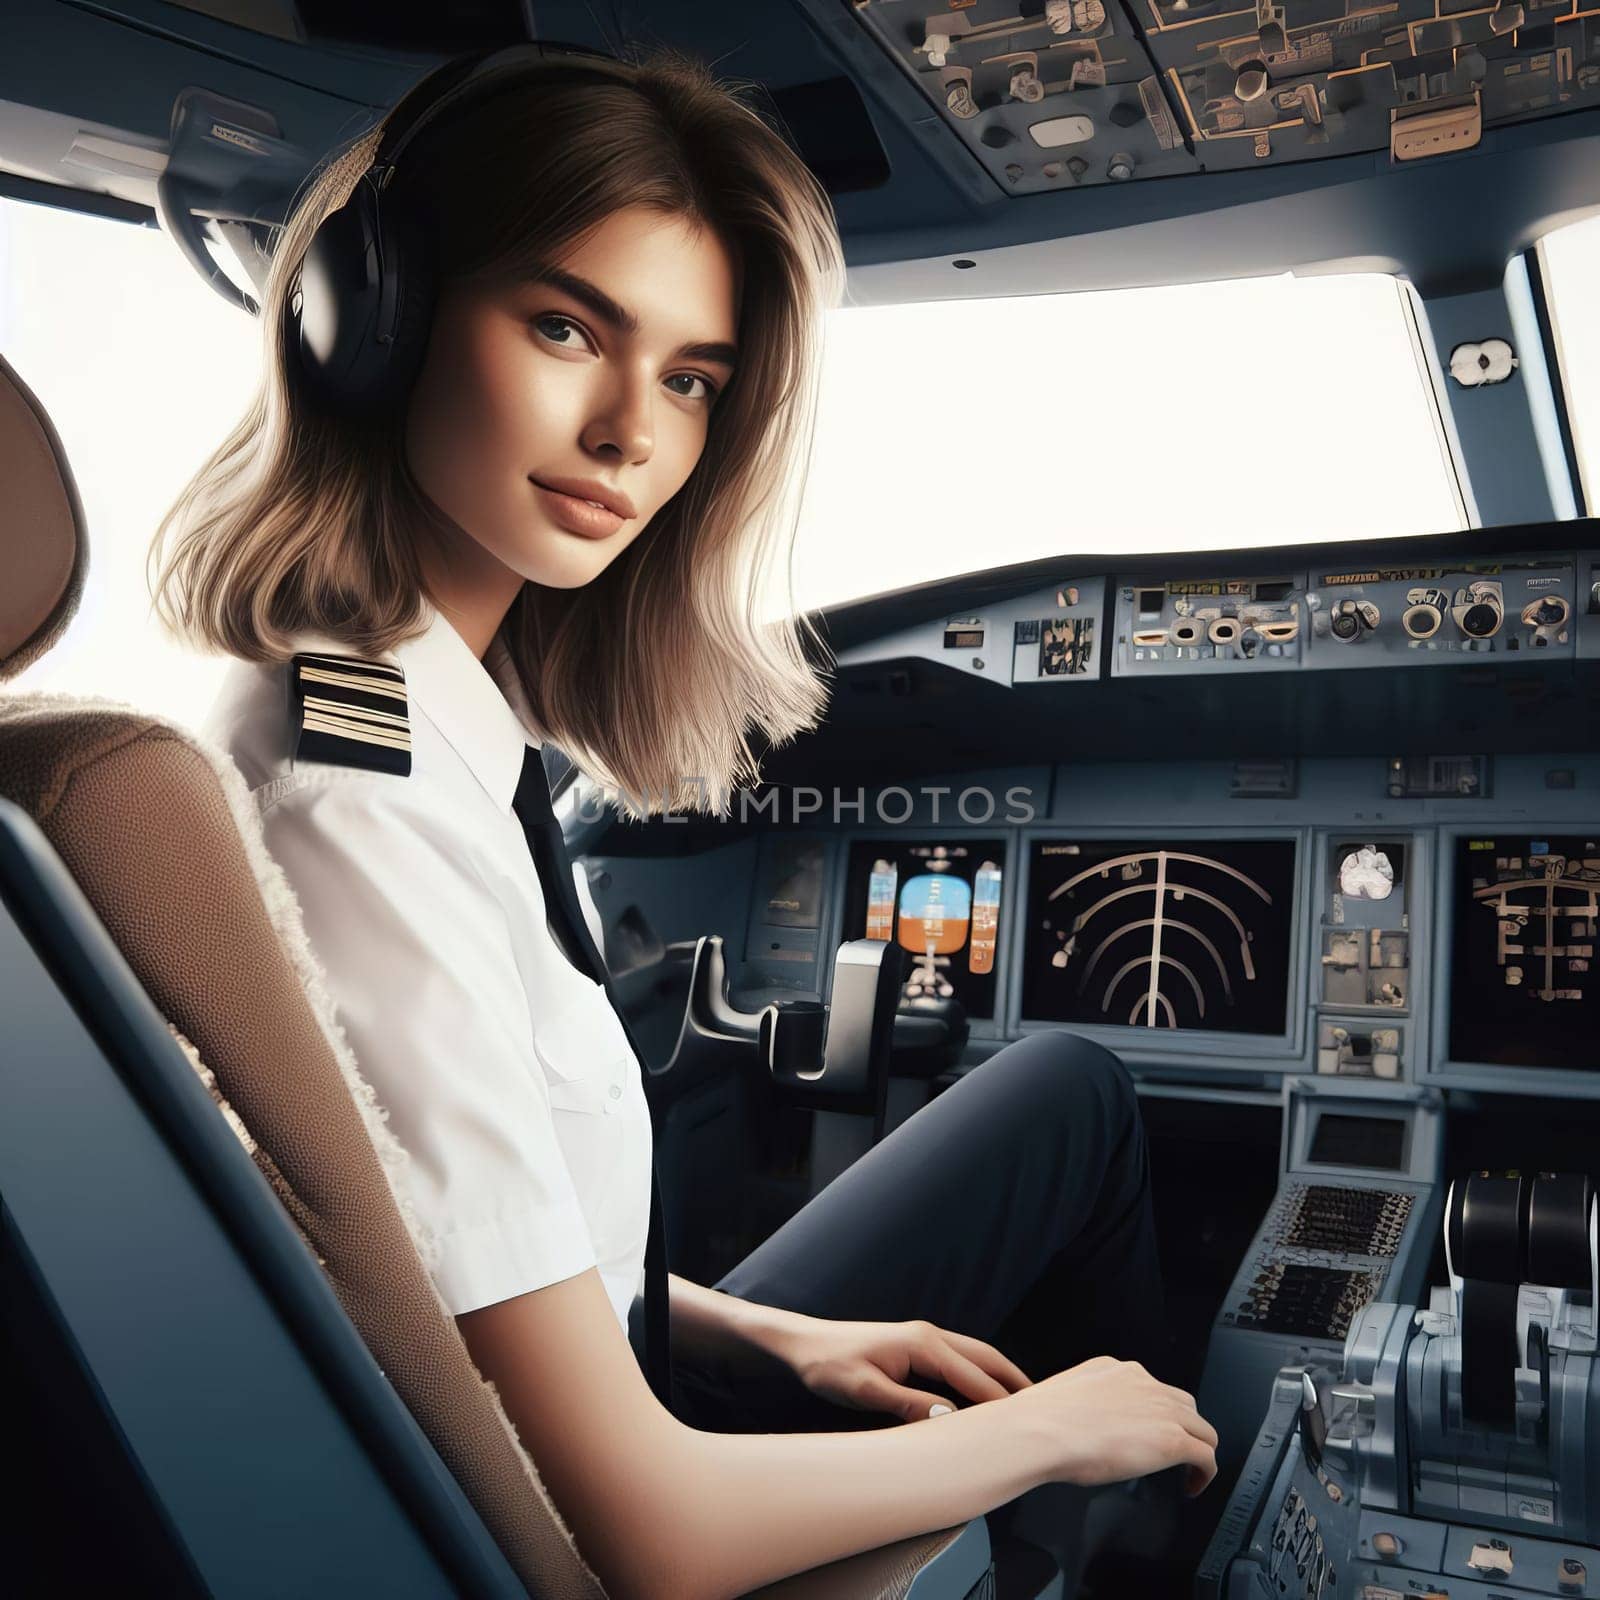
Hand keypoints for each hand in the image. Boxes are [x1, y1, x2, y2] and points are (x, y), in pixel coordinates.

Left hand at [760, 1313, 1033, 1422]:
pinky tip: (987, 1394)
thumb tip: (948, 1419)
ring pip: (976, 1356)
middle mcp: (930, 1335)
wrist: (805, 1344)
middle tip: (1046, 1409)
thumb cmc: (829, 1366)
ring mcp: (925, 1337)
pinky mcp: (917, 1346)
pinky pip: (960, 1360)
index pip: (974, 1374)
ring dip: (1002, 1376)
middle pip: (985, 1357)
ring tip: (1026, 1404)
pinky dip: (982, 1374)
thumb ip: (907, 1404)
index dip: (1002, 1401)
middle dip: (1015, 1381)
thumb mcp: (865, 1391)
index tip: (1028, 1423)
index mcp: (922, 1344)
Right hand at [1008, 1355, 1218, 1496]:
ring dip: (1197, 1447)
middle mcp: (1142, 1382)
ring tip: (1189, 1470)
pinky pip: (1206, 1456)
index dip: (1155, 1412)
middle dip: (1183, 1427)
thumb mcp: (1067, 1397)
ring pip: (1201, 1427)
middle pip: (1183, 1404)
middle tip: (1174, 1452)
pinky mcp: (1172, 1439)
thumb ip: (1085, 1403)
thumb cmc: (1043, 1420)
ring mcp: (1160, 1409)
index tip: (1149, 1430)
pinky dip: (1205, 1473)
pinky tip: (1193, 1485)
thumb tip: (1082, 1423)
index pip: (1150, 1387)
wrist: (1043, 1431)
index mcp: (1114, 1369)